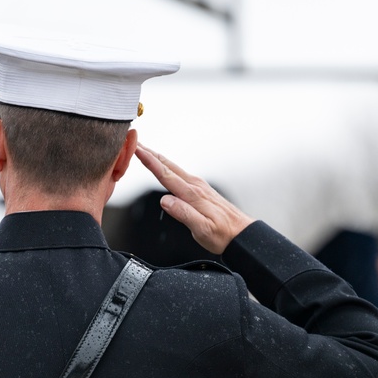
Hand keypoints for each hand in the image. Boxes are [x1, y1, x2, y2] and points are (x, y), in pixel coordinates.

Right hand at [134, 143, 255, 254]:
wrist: (242, 234)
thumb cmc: (223, 234)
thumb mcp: (201, 229)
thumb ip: (183, 214)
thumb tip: (165, 201)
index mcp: (193, 195)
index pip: (166, 175)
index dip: (150, 161)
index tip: (138, 149)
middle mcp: (195, 187)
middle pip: (168, 166)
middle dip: (150, 153)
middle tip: (135, 142)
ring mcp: (199, 187)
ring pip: (174, 169)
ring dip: (158, 159)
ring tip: (145, 151)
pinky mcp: (201, 191)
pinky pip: (180, 175)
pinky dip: (168, 168)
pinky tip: (165, 168)